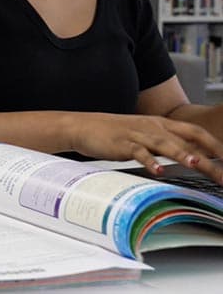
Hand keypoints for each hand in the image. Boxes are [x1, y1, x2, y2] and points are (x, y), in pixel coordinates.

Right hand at [66, 112, 222, 183]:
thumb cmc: (116, 133)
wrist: (83, 126)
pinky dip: (149, 161)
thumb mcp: (145, 135)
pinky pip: (138, 152)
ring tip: (196, 164)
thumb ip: (168, 144)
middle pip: (187, 141)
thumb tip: (193, 156)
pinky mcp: (122, 143)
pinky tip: (157, 170)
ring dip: (182, 154)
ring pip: (165, 144)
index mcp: (162, 124)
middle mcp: (154, 127)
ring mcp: (138, 134)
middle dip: (208, 157)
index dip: (216, 145)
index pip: (196, 132)